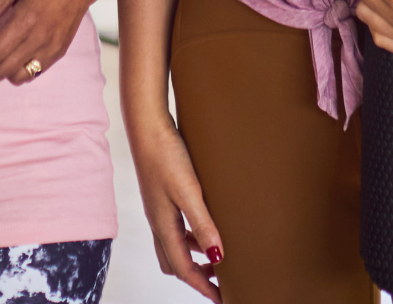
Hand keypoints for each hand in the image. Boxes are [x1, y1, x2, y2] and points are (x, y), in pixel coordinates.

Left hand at [0, 0, 107, 83]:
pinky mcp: (61, 49)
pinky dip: (24, 68)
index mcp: (26, 19)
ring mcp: (52, 46)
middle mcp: (40, 37)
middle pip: (3, 70)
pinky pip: (36, 72)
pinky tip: (22, 52)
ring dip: (7, 69)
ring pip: (19, 77)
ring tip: (6, 53)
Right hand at [131, 114, 222, 301]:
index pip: (183, 268)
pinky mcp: (164, 195)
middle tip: (222, 281)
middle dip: (197, 276)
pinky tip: (204, 225)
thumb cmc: (167, 156)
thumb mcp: (188, 191)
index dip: (203, 286)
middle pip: (175, 263)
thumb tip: (217, 257)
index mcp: (164, 226)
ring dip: (194, 257)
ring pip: (174, 246)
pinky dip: (190, 236)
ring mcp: (160, 209)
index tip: (222, 299)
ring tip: (218, 257)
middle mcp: (159, 222)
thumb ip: (202, 223)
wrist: (149, 127)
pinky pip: (175, 228)